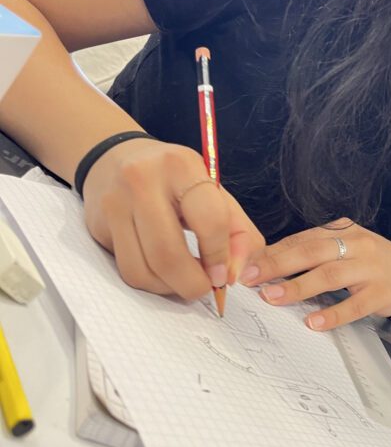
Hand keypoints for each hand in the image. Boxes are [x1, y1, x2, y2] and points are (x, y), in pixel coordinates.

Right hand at [82, 137, 264, 299]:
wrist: (115, 158)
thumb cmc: (173, 178)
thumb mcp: (211, 189)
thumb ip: (236, 229)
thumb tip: (234, 274)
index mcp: (181, 166)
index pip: (210, 220)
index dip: (221, 256)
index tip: (224, 274)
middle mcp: (143, 181)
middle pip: (168, 254)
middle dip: (192, 283)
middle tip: (205, 288)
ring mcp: (115, 204)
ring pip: (143, 270)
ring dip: (170, 288)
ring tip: (184, 279)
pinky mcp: (98, 225)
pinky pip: (127, 271)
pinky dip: (151, 282)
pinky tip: (163, 272)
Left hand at [239, 220, 390, 330]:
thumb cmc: (371, 263)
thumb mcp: (345, 248)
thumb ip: (313, 253)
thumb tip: (268, 265)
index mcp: (342, 230)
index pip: (301, 239)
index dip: (272, 252)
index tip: (246, 265)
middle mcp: (356, 244)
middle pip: (311, 252)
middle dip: (277, 265)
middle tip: (251, 279)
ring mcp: (370, 268)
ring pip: (329, 276)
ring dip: (298, 287)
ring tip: (273, 297)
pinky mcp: (382, 293)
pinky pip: (354, 305)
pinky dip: (333, 314)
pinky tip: (314, 322)